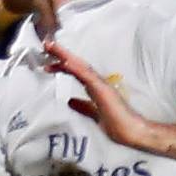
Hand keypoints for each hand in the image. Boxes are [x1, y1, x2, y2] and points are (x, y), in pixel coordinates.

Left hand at [45, 37, 175, 155]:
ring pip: (79, 66)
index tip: (47, 64)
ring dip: (65, 56)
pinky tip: (65, 62)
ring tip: (51, 46)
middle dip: (61, 54)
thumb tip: (70, 101)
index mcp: (94, 87)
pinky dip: (75, 68)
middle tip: (46, 45)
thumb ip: (82, 106)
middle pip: (76, 65)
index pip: (76, 72)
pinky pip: (86, 76)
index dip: (62, 66)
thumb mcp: (92, 113)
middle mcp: (96, 82)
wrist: (130, 130)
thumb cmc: (115, 123)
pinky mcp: (101, 89)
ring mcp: (99, 84)